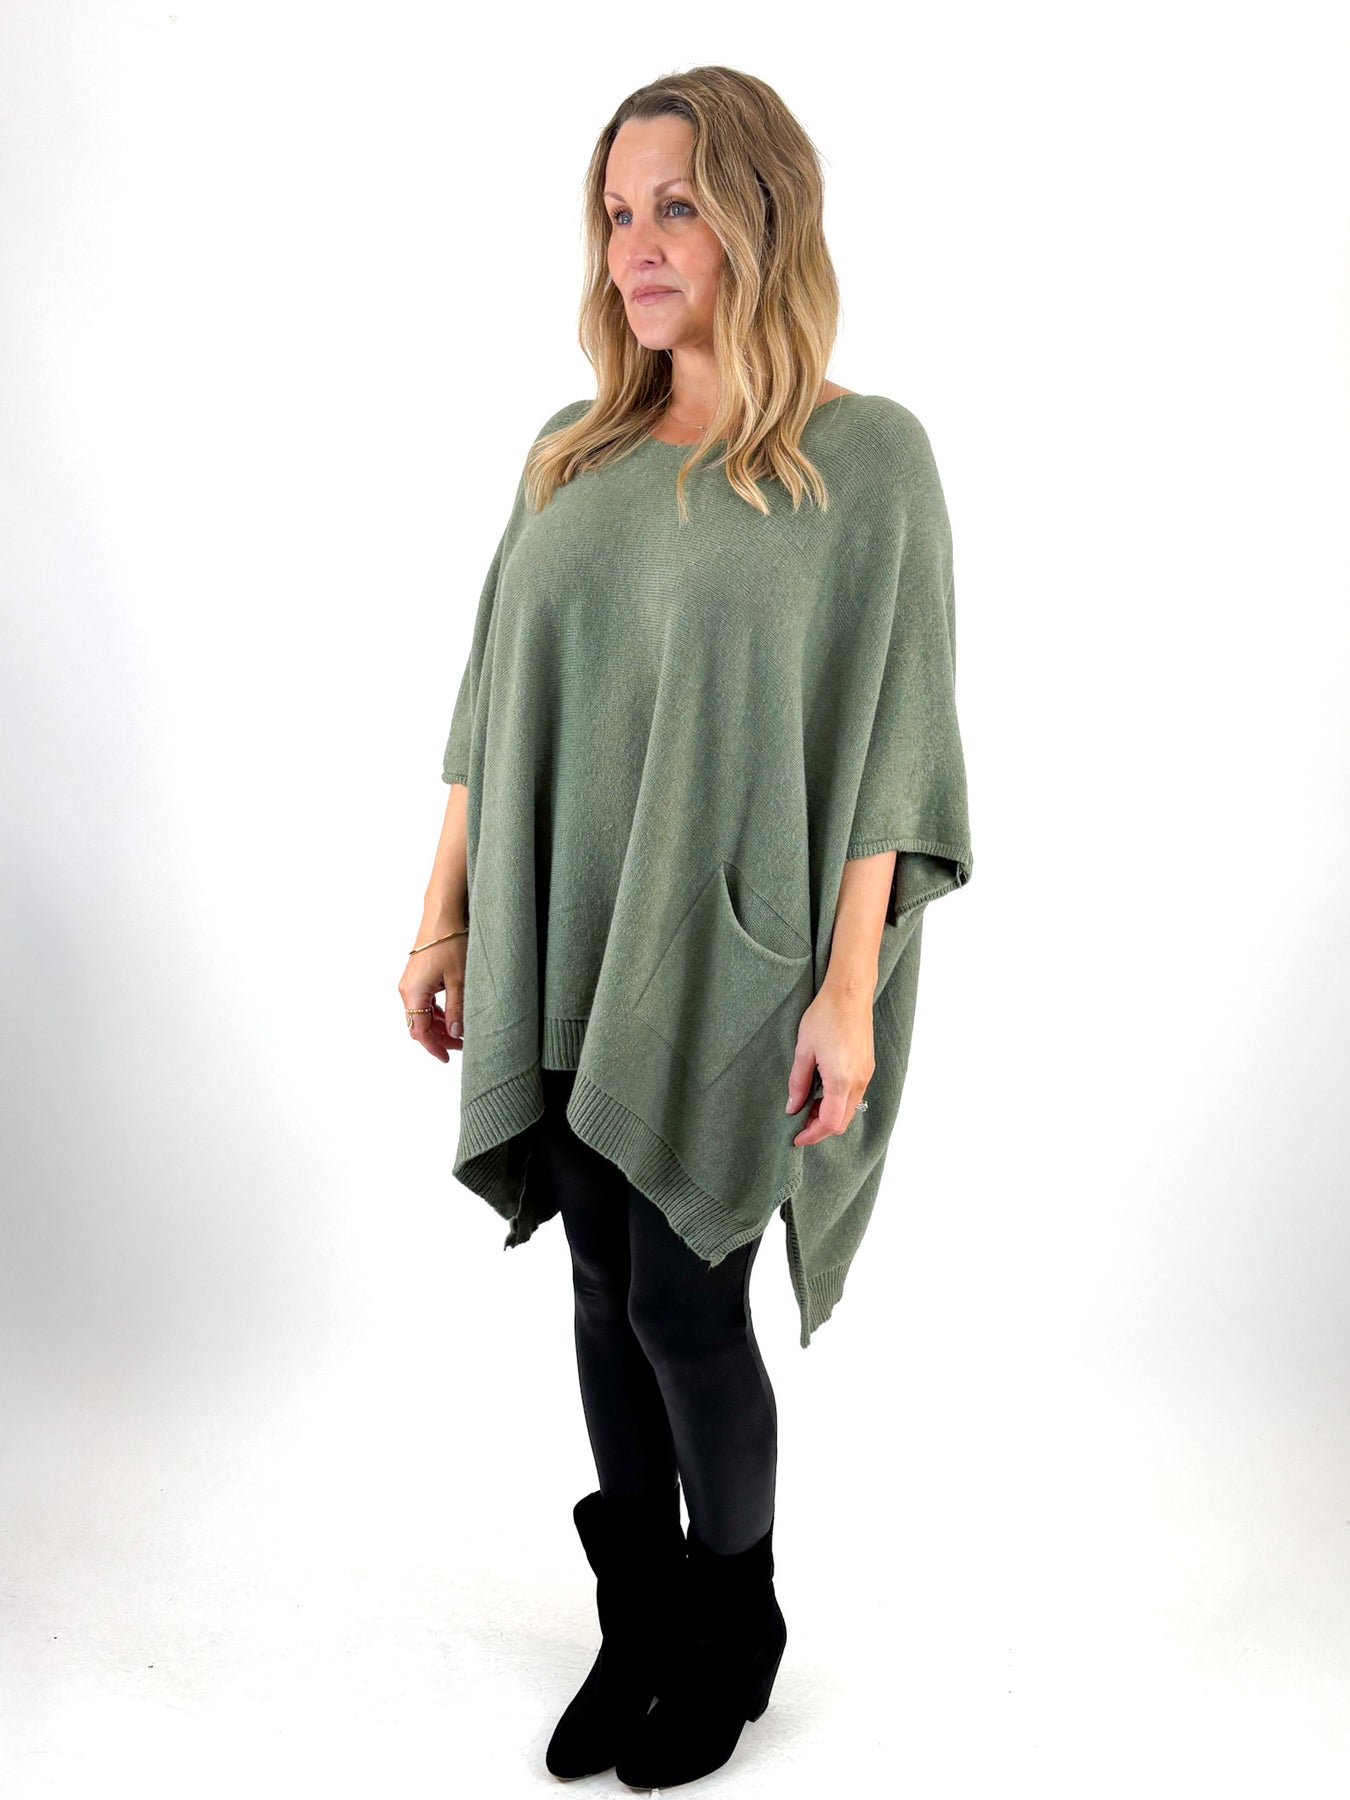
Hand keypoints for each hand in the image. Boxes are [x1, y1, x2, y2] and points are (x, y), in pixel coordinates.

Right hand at [399, 934, 467, 1061]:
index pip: (420, 1031)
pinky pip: (425, 1001)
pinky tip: (454, 1014)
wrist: (443, 914)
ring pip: (423, 1014)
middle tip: (462, 1045)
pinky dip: (438, 1012)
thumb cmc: (450, 942)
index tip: (447, 1057)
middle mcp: (407, 989)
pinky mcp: (418, 976)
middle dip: (439, 1038)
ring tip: (461, 1031)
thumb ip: (457, 1008)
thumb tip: (457, 1033)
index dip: (434, 1047)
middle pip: (420, 1025)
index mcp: (413, 992)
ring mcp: (412, 982)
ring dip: (440, 1025)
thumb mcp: (459, 979)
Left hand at [784, 980, 874, 1145]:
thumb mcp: (803, 1051)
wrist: (849, 993)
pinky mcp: (867, 1066)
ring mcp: (866, 1074)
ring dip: (829, 1115)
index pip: (830, 1123)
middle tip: (799, 1124)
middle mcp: (859, 1081)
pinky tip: (822, 1092)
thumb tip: (792, 1108)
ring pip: (850, 1109)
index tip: (796, 1137)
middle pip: (842, 1121)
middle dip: (820, 1128)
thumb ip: (798, 1083)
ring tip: (807, 1106)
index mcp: (842, 1080)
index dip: (813, 1135)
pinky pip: (854, 1095)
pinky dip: (838, 1102)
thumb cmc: (825, 1017)